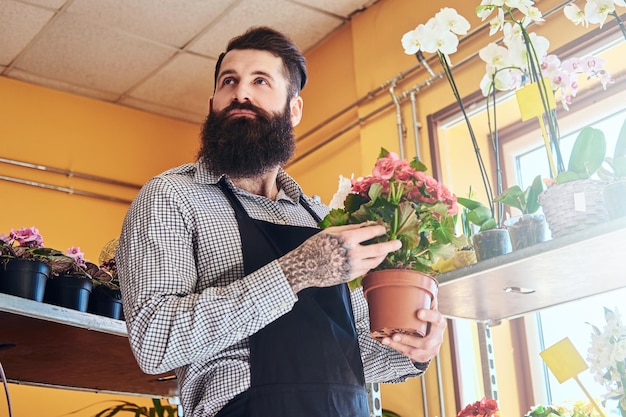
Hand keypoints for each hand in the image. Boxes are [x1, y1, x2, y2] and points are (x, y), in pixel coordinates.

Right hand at [279, 223, 401, 292]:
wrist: (304, 267)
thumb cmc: (314, 246)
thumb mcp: (331, 231)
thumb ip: (350, 228)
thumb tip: (366, 225)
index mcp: (347, 238)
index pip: (371, 232)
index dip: (379, 230)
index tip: (383, 228)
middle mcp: (353, 253)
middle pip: (379, 249)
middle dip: (391, 245)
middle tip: (398, 243)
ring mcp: (353, 266)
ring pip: (375, 261)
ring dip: (382, 256)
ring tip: (385, 251)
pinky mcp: (351, 276)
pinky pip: (366, 269)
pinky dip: (371, 263)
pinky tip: (372, 259)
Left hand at [380, 299, 446, 362]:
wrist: (434, 340)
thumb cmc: (429, 321)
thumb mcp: (430, 310)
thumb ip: (425, 299)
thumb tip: (417, 281)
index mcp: (439, 323)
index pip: (437, 319)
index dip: (429, 316)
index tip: (419, 312)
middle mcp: (437, 338)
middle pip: (426, 342)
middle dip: (409, 339)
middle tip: (396, 335)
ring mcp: (431, 349)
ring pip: (415, 351)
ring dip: (399, 346)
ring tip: (387, 339)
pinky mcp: (423, 356)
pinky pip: (409, 355)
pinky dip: (397, 349)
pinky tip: (387, 342)